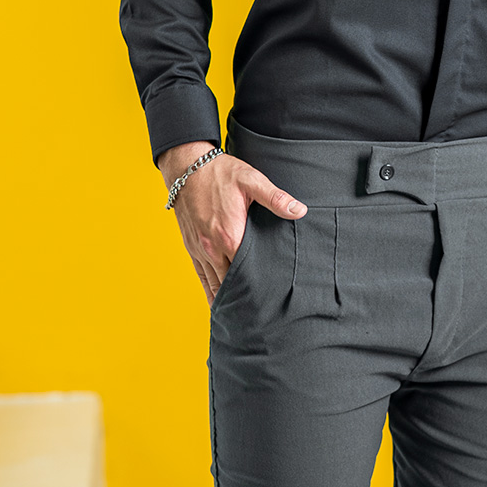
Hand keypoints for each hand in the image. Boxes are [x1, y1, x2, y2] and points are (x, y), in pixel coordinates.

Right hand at [157, 140, 307, 303]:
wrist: (186, 164)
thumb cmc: (220, 172)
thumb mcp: (251, 180)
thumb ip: (276, 198)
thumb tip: (299, 211)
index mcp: (230, 237)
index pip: (248, 273)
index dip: (261, 288)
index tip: (272, 304)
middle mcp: (213, 249)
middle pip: (232, 284)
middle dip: (246, 300)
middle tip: (262, 319)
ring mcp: (200, 250)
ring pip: (215, 285)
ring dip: (228, 301)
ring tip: (243, 321)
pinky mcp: (191, 247)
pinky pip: (201, 277)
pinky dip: (210, 293)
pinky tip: (218, 306)